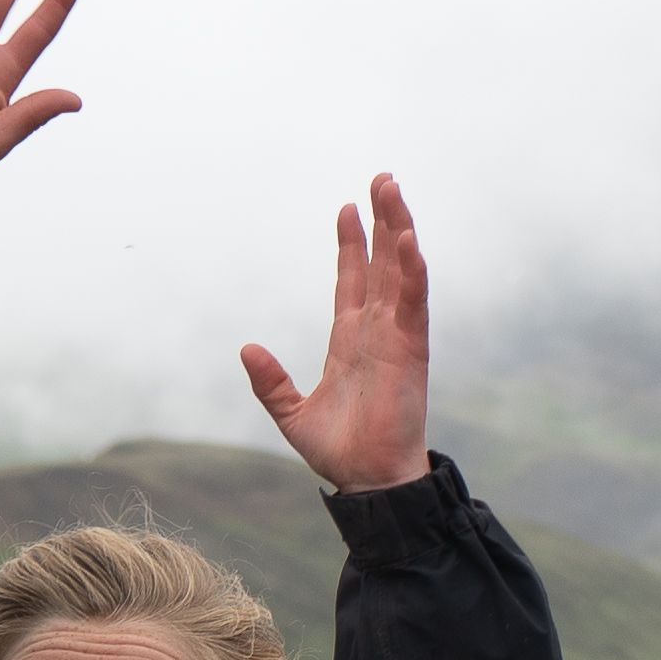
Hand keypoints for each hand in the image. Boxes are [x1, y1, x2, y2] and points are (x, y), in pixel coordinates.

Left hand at [240, 177, 433, 494]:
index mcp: (349, 340)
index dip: (350, 244)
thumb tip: (246, 348)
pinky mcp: (411, 350)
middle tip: (381, 178)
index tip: (346, 209)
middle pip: (380, 262)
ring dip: (399, 230)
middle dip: (382, 220)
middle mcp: (376, 330)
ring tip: (393, 190)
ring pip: (400, 271)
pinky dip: (413, 272)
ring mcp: (396, 336)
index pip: (352, 280)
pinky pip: (414, 303)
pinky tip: (410, 242)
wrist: (367, 480)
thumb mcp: (291, 413)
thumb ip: (270, 382)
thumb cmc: (339, 451)